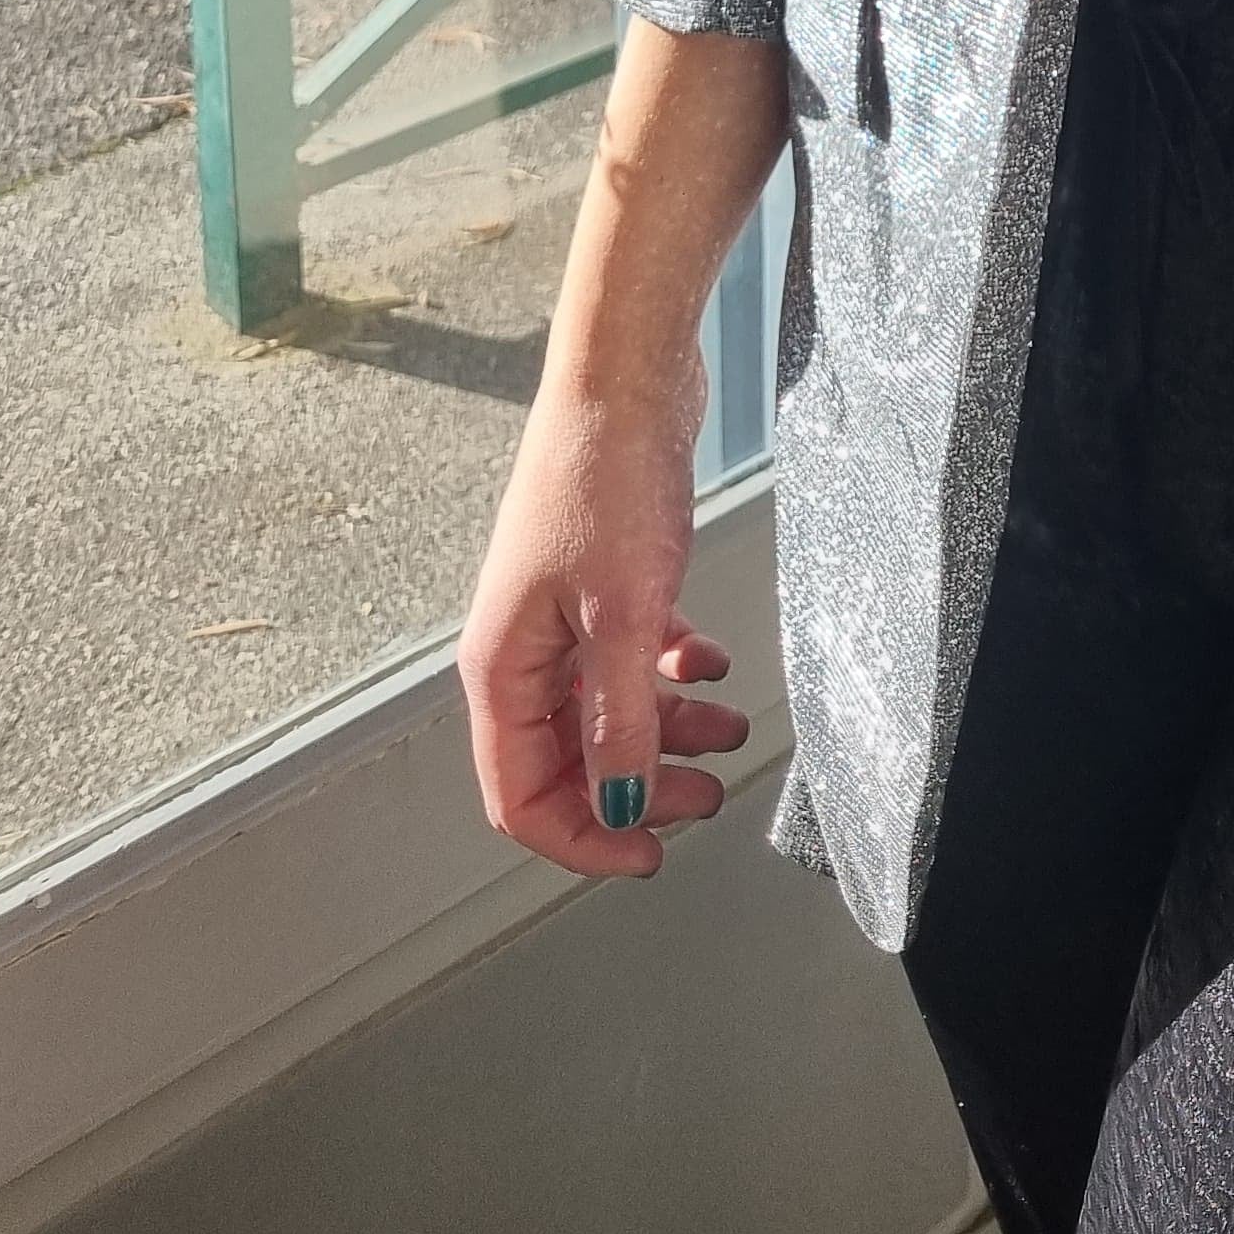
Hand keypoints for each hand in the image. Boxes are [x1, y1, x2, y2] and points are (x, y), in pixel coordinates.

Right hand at [458, 354, 750, 877]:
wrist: (627, 378)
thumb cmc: (607, 480)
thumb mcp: (623, 617)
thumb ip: (621, 720)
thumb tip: (622, 804)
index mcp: (502, 670)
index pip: (522, 799)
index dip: (585, 839)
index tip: (651, 855)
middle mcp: (523, 649)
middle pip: (569, 760)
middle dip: (639, 788)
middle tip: (707, 798)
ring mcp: (561, 613)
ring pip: (608, 708)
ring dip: (668, 731)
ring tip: (730, 734)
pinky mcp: (602, 579)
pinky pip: (631, 656)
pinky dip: (672, 672)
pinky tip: (712, 666)